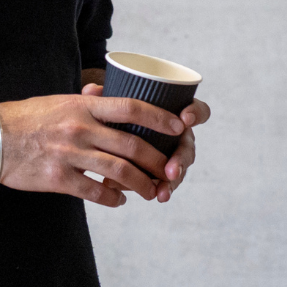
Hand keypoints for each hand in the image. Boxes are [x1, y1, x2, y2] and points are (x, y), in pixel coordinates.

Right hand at [0, 93, 184, 206]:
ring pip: (119, 171)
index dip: (159, 118)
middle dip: (157, 161)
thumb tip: (105, 92)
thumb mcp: (59, 101)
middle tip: (170, 171)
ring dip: (142, 184)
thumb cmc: (26, 118)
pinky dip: (112, 198)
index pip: (132, 108)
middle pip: (133, 145)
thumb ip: (86, 101)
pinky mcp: (58, 178)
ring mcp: (70, 153)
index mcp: (83, 105)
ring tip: (152, 191)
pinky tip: (120, 201)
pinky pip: (94, 191)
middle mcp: (80, 128)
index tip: (179, 126)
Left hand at [81, 84, 210, 203]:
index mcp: (172, 112)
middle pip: (188, 144)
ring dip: (174, 179)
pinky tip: (158, 196)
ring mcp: (172, 154)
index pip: (195, 110)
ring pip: (180, 167)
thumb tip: (91, 90)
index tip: (183, 118)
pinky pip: (168, 181)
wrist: (108, 141)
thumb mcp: (110, 106)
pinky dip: (164, 189)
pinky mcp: (163, 172)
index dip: (195, 112)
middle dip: (181, 158)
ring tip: (162, 191)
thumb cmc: (115, 117)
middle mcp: (177, 134)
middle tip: (170, 170)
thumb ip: (103, 98)